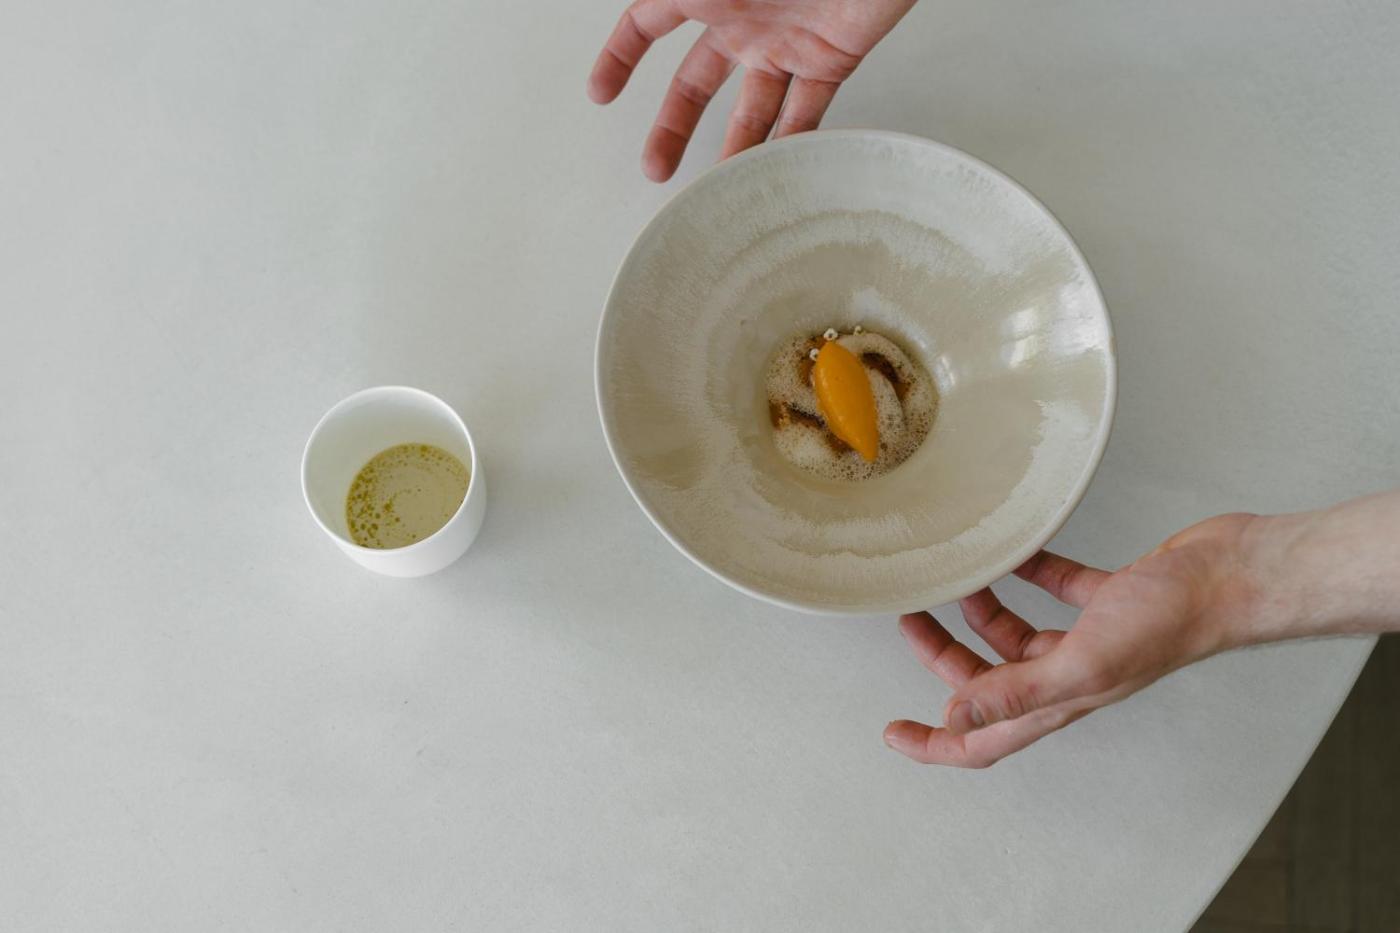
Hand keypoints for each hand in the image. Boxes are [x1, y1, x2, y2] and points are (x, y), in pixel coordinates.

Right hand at [587, 0, 917, 180]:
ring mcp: (784, 40)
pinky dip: (789, 145)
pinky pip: (804, 112)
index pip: (647, 21)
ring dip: (732, 152)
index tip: (602, 94)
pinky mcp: (830, 59)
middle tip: (657, 168)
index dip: (620, 56)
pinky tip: (772, 174)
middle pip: (696, 82)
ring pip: (750, 109)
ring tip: (718, 192)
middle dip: (673, 127)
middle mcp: (742, 16)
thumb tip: (637, 7)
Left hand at [883, 513, 1263, 766]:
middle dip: (942, 657)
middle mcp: (1069, 675)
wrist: (1231, 578)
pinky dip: (1027, 573)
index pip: (983, 739)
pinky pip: (1054, 590)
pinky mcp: (1107, 599)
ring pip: (1015, 635)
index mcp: (1058, 702)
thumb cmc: (1169, 622)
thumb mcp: (1080, 663)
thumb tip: (956, 717)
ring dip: (979, 612)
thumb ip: (1017, 690)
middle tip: (909, 621)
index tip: (893, 733)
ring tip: (952, 581)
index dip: (934, 744)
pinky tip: (1008, 554)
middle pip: (988, 680)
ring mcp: (1089, 638)